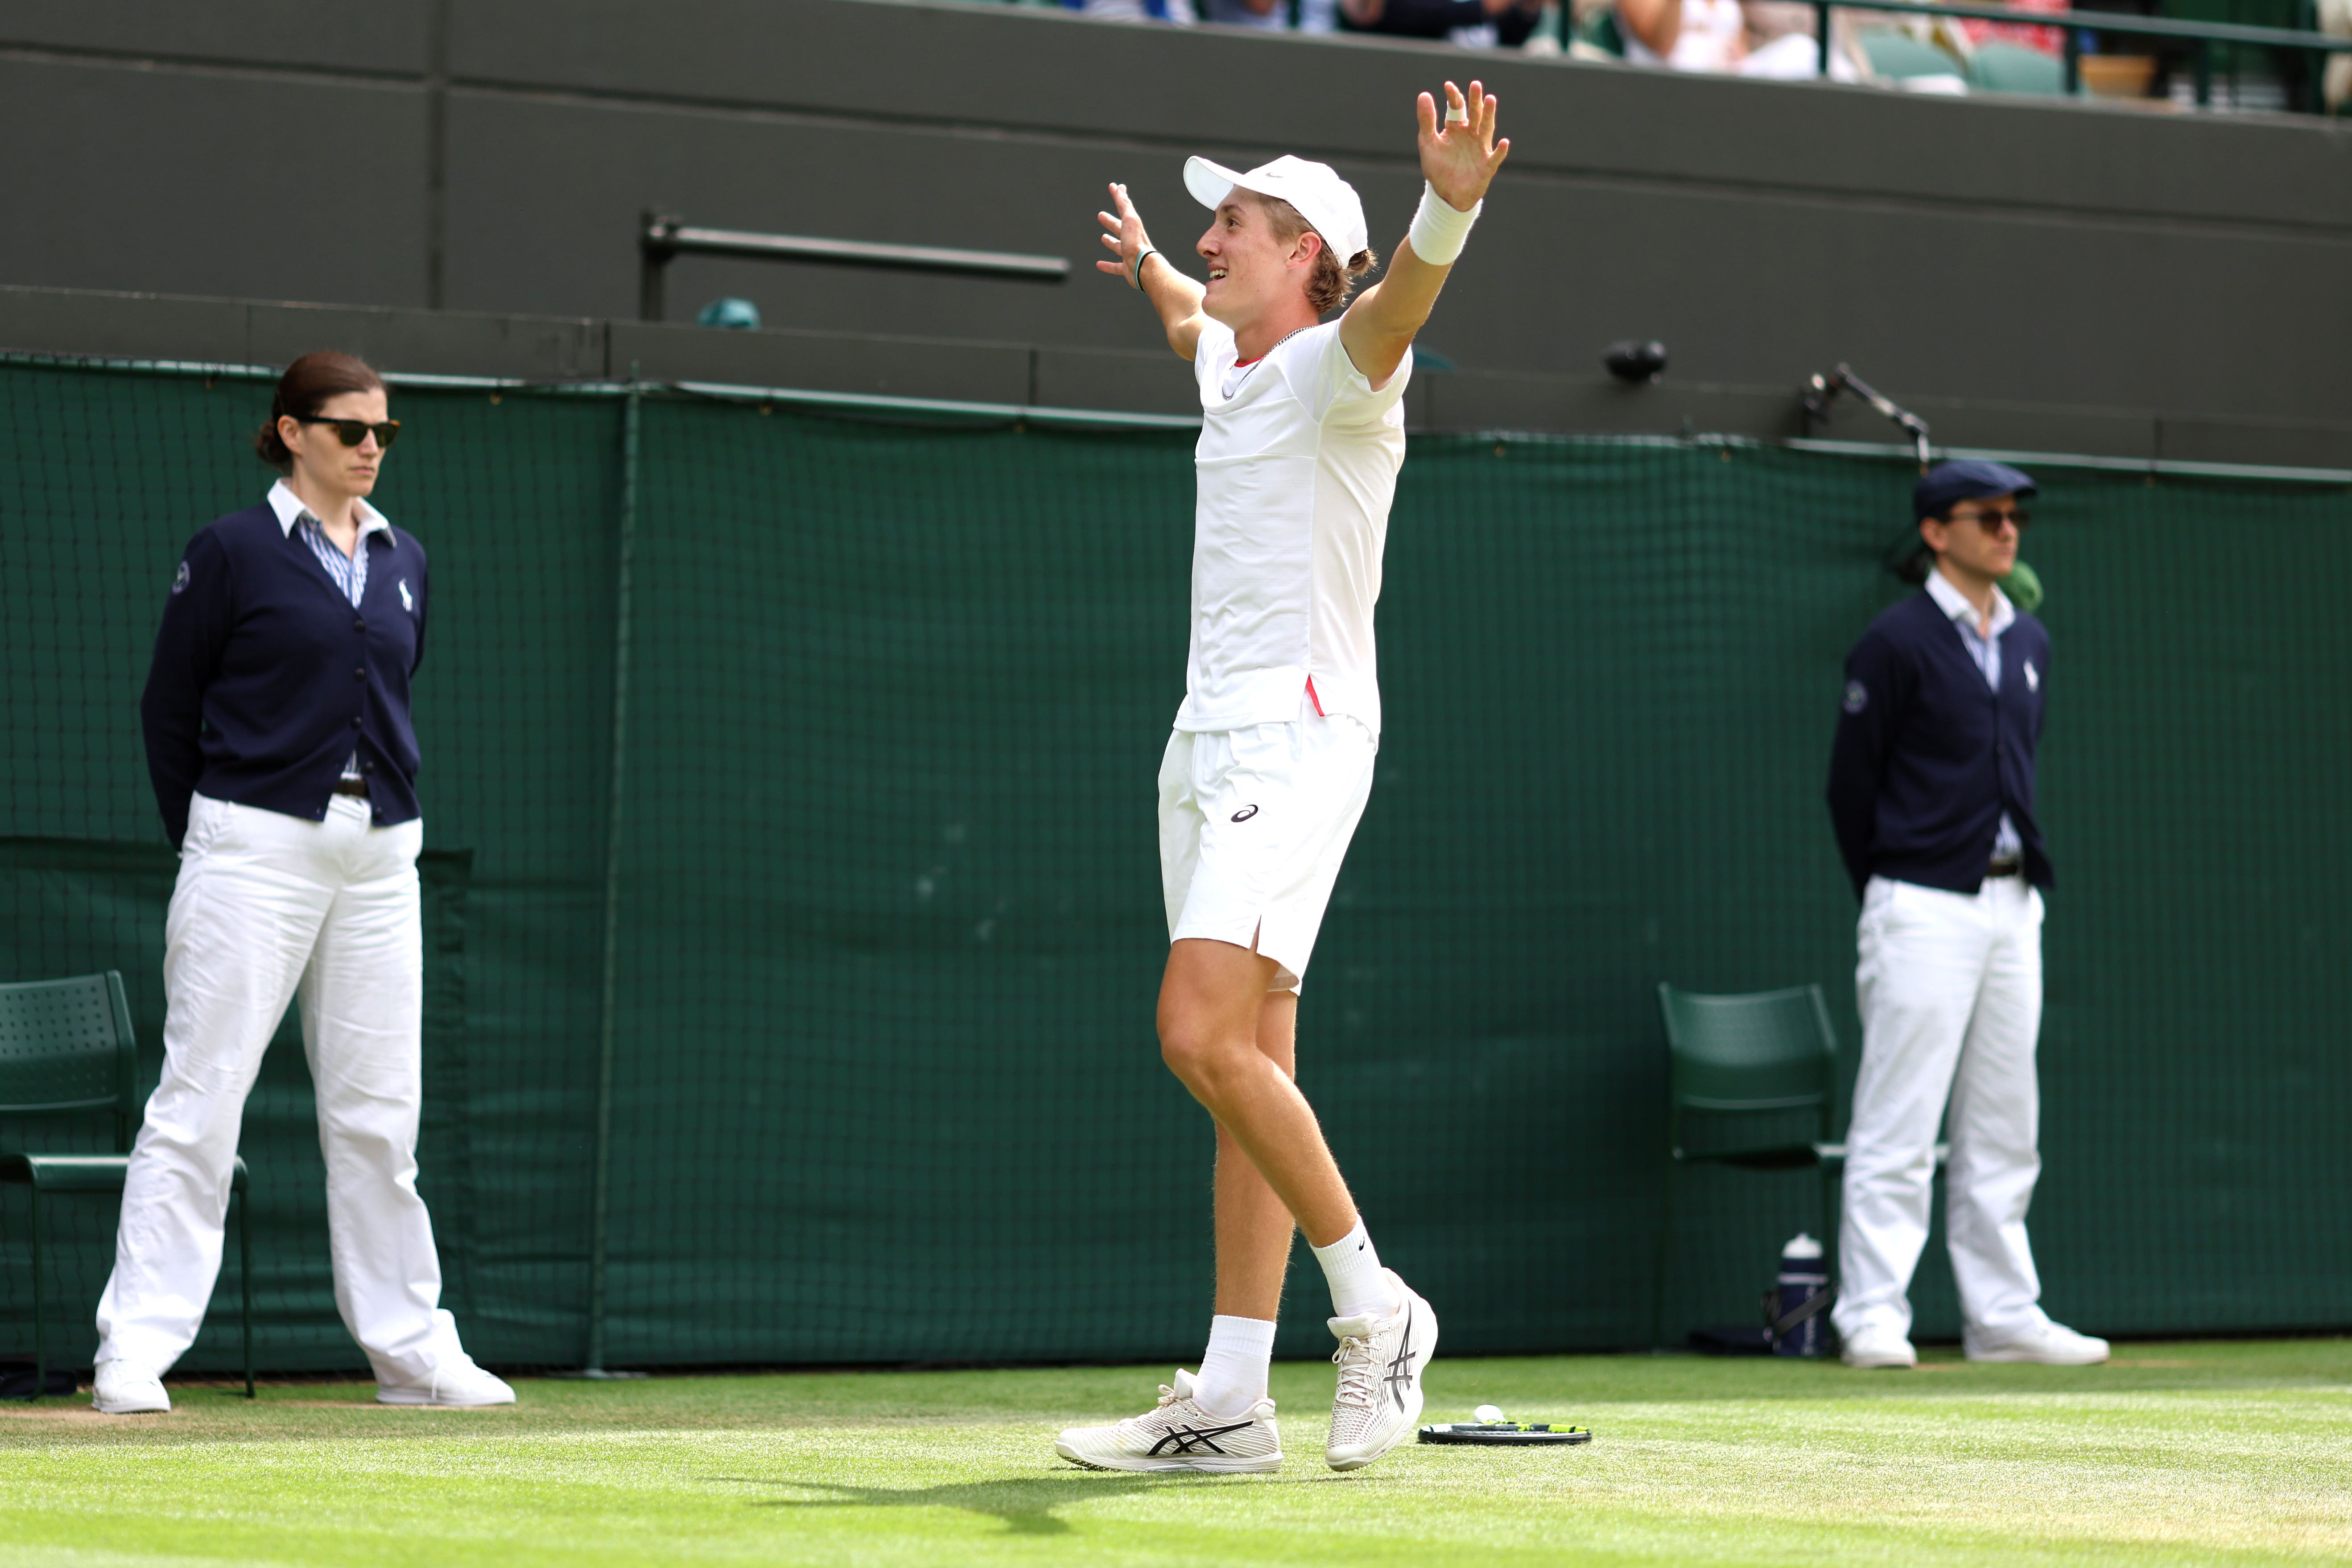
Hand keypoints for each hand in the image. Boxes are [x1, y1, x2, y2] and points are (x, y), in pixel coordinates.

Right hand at [1095, 182, 1155, 286]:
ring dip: (1110, 241)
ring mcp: (1129, 254)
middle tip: (1101, 215)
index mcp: (1132, 226)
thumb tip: (1120, 187)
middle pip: (1119, 227)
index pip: (1124, 207)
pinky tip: (1099, 264)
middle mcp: (1132, 239)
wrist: (1144, 268)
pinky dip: (1107, 265)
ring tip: (1103, 237)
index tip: (1113, 187)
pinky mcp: (1126, 268)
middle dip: (1110, 221)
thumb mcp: (1129, 220)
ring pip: (1118, 246)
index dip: (1118, 196)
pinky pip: (1115, 266)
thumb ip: (1124, 204)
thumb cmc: (1136, 243)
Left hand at [1416, 81, 1508, 212]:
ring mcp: (1480, 148)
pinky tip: (1504, 142)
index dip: (1453, 96)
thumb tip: (1424, 94)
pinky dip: (1500, 151)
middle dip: (1475, 100)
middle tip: (1475, 84)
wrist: (1446, 194)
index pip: (1456, 108)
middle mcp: (1471, 134)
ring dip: (1489, 115)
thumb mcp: (1428, 143)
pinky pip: (1495, 157)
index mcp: (1456, 127)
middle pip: (1474, 113)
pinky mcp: (1487, 165)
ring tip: (1490, 99)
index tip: (1447, 86)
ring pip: (1486, 128)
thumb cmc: (1438, 168)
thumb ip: (1427, 120)